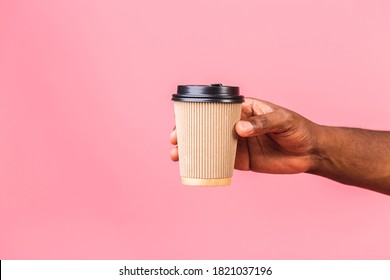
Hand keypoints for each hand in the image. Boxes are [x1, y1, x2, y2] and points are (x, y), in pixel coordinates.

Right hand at [170, 97, 319, 173]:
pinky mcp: (242, 160)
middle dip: (188, 132)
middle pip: (207, 127)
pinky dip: (207, 163)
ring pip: (210, 145)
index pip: (216, 109)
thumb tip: (239, 130)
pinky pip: (220, 161)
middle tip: (174, 140)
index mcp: (244, 110)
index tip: (182, 120)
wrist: (311, 152)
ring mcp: (238, 143)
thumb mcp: (283, 121)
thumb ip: (262, 123)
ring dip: (193, 149)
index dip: (197, 113)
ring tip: (177, 155)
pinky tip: (193, 167)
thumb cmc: (299, 129)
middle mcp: (237, 125)